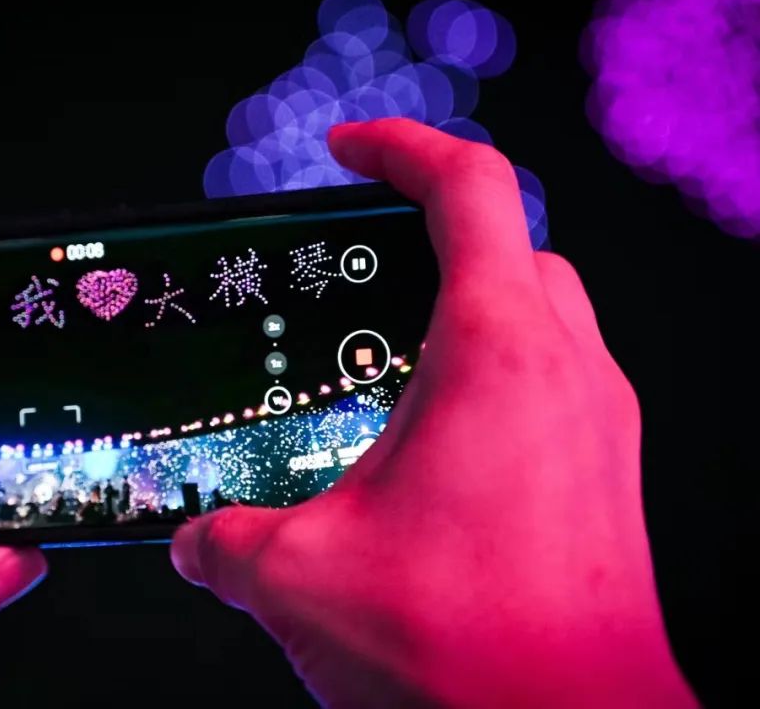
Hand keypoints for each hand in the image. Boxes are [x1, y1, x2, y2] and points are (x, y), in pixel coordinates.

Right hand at [171, 120, 698, 708]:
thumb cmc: (469, 655)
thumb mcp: (300, 578)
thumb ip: (228, 541)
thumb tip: (198, 540)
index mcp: (495, 353)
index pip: (468, 185)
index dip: (400, 146)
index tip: (349, 150)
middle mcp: (566, 372)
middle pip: (509, 245)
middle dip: (431, 235)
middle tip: (361, 265)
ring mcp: (599, 424)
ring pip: (539, 315)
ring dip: (464, 316)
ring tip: (385, 367)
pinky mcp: (604, 476)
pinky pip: (550, 387)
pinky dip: (490, 385)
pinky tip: (427, 452)